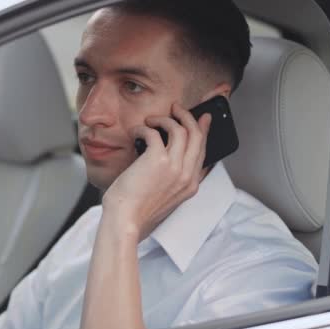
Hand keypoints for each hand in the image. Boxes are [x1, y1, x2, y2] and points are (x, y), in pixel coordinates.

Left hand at [101, 103, 211, 240]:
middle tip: (177, 108)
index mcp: (190, 185)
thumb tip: (165, 155)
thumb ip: (172, 179)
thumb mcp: (164, 197)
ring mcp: (175, 167)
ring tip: (151, 119)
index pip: (203, 151)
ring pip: (181, 129)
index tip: (203, 118)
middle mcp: (187, 175)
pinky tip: (136, 130)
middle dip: (188, 117)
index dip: (203, 131)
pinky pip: (156, 132)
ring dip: (165, 119)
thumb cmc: (137, 210)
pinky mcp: (158, 160)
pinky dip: (144, 127)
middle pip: (197, 136)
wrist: (125, 219)